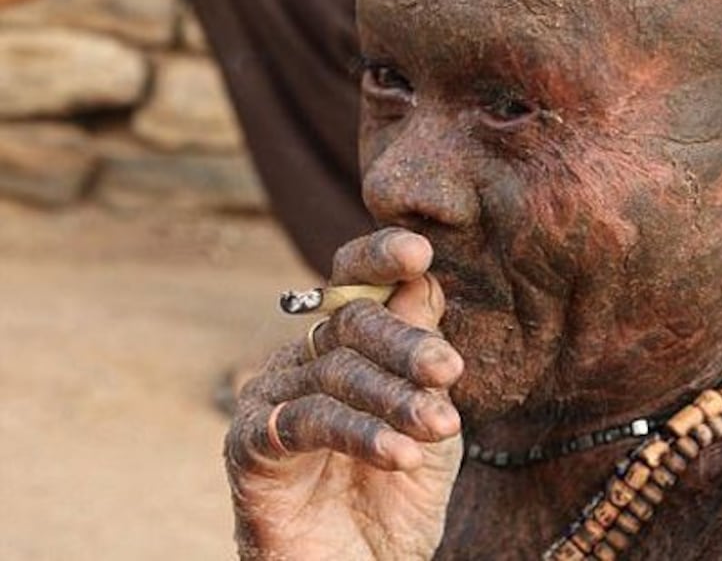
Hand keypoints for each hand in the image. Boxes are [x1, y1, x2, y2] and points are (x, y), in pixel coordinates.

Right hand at [225, 229, 464, 560]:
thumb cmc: (398, 492)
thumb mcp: (429, 417)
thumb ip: (424, 353)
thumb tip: (423, 280)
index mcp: (343, 342)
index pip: (355, 283)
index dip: (379, 259)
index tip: (419, 252)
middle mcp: (301, 360)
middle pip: (349, 323)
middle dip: (404, 343)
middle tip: (449, 369)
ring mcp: (271, 400)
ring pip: (332, 372)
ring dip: (393, 399)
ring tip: (440, 426)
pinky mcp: (250, 448)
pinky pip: (304, 425)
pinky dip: (357, 436)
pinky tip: (401, 455)